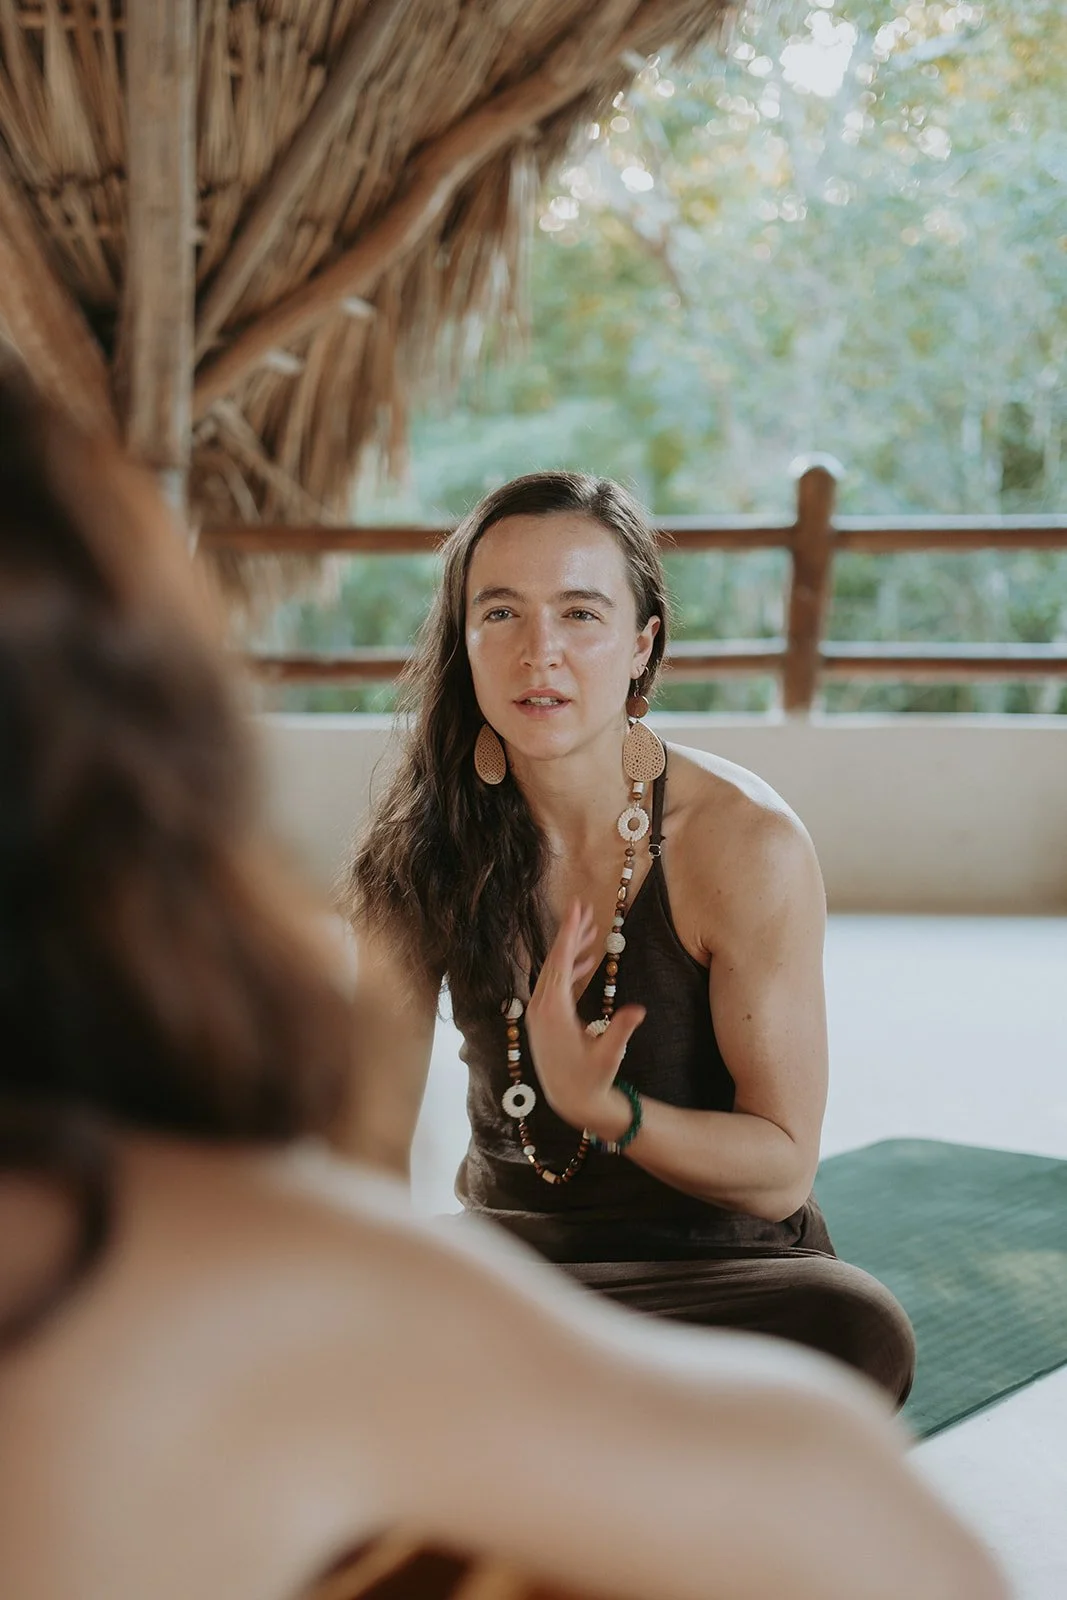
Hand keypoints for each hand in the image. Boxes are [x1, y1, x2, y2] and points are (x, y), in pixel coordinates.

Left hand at [524, 899, 645, 1137]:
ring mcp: (539, 1013)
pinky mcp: (544, 1019)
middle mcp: (541, 1007)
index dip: (569, 933)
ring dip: (571, 950)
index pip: (560, 961)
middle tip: (582, 907)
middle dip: (570, 933)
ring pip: (555, 971)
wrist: (572, 1100)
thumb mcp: (609, 1054)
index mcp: (553, 1010)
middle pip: (555, 960)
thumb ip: (621, 1030)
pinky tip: (586, 960)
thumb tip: (638, 1009)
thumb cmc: (591, 1078)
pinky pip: (556, 985)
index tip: (575, 908)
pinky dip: (570, 970)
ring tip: (590, 930)